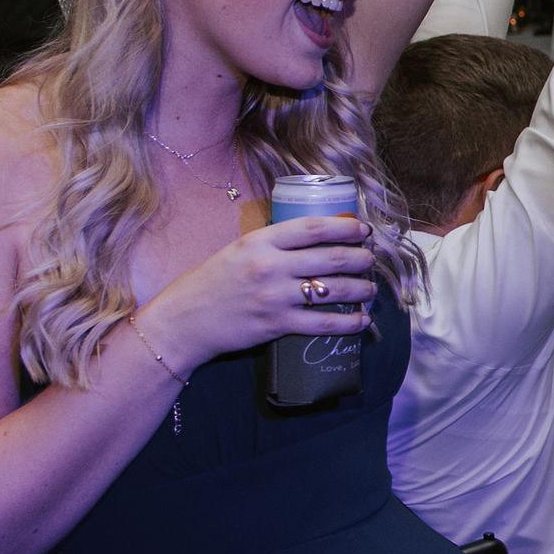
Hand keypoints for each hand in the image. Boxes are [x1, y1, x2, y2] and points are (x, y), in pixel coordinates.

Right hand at [136, 215, 378, 362]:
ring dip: (361, 289)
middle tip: (370, 260)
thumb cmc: (209, 283)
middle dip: (360, 258)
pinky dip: (349, 323)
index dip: (345, 227)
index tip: (363, 230)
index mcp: (259, 242)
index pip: (313, 228)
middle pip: (331, 258)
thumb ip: (271, 244)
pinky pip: (324, 323)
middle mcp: (270, 266)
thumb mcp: (238, 250)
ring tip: (370, 288)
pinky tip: (362, 320)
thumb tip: (312, 238)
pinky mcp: (277, 325)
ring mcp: (275, 297)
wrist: (183, 321)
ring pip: (333, 290)